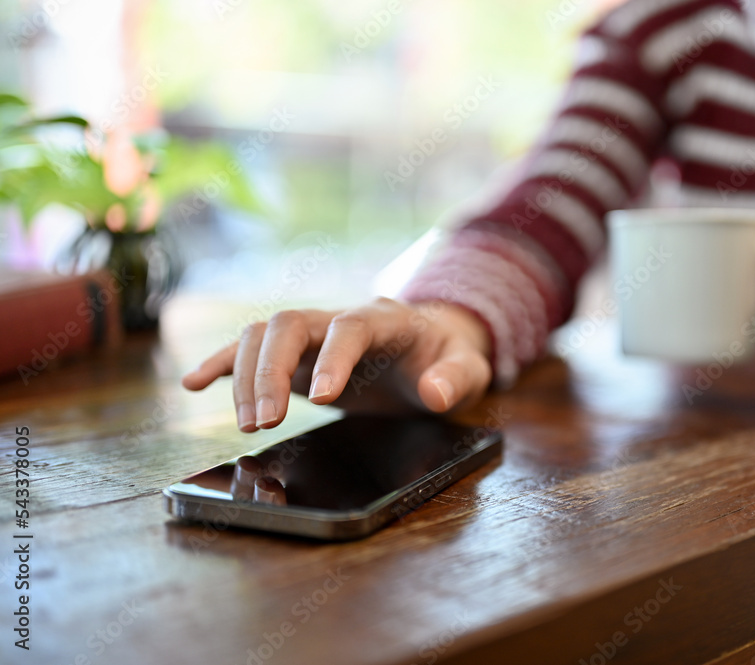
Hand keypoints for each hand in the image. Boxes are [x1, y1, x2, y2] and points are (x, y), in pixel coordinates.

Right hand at [182, 298, 492, 431]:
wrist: (431, 347)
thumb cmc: (448, 359)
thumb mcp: (468, 371)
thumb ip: (457, 379)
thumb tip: (435, 393)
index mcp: (386, 320)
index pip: (351, 327)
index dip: (333, 357)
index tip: (320, 399)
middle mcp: (340, 319)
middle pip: (290, 324)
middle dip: (270, 370)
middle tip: (264, 423)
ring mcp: (313, 335)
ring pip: (263, 335)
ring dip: (246, 377)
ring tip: (248, 426)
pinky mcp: (296, 356)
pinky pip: (250, 349)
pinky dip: (221, 363)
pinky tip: (194, 383)